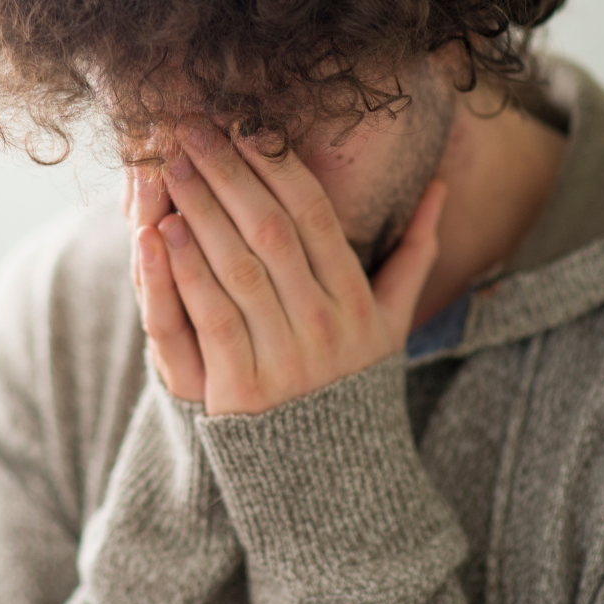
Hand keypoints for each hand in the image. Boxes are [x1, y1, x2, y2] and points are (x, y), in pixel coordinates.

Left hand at [132, 126, 445, 415]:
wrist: (333, 476)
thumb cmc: (357, 380)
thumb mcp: (393, 319)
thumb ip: (416, 251)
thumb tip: (441, 186)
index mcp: (357, 300)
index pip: (316, 217)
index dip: (280, 167)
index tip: (246, 127)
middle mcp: (323, 325)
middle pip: (271, 232)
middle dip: (230, 175)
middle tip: (192, 130)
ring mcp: (283, 360)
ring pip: (238, 270)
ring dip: (201, 214)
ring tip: (173, 169)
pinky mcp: (240, 393)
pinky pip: (210, 321)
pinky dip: (184, 274)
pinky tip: (162, 233)